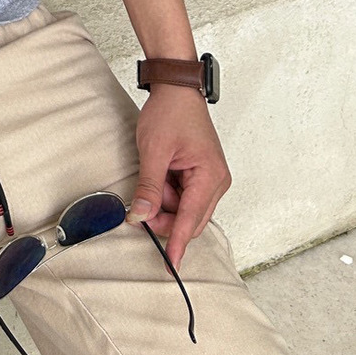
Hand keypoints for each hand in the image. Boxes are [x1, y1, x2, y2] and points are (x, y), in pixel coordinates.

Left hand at [125, 83, 231, 272]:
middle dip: (165, 218)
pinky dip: (166, 192)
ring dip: (164, 202)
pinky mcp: (199, 174)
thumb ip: (149, 187)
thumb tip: (141, 216)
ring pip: (184, 208)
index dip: (178, 243)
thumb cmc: (170, 113)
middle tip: (139, 209)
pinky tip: (157, 175)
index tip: (171, 265)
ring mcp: (208, 178)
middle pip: (190, 219)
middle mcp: (215, 182)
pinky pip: (182, 195)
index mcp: (210, 177)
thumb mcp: (153, 151)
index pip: (192, 220)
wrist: (176, 89)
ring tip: (152, 175)